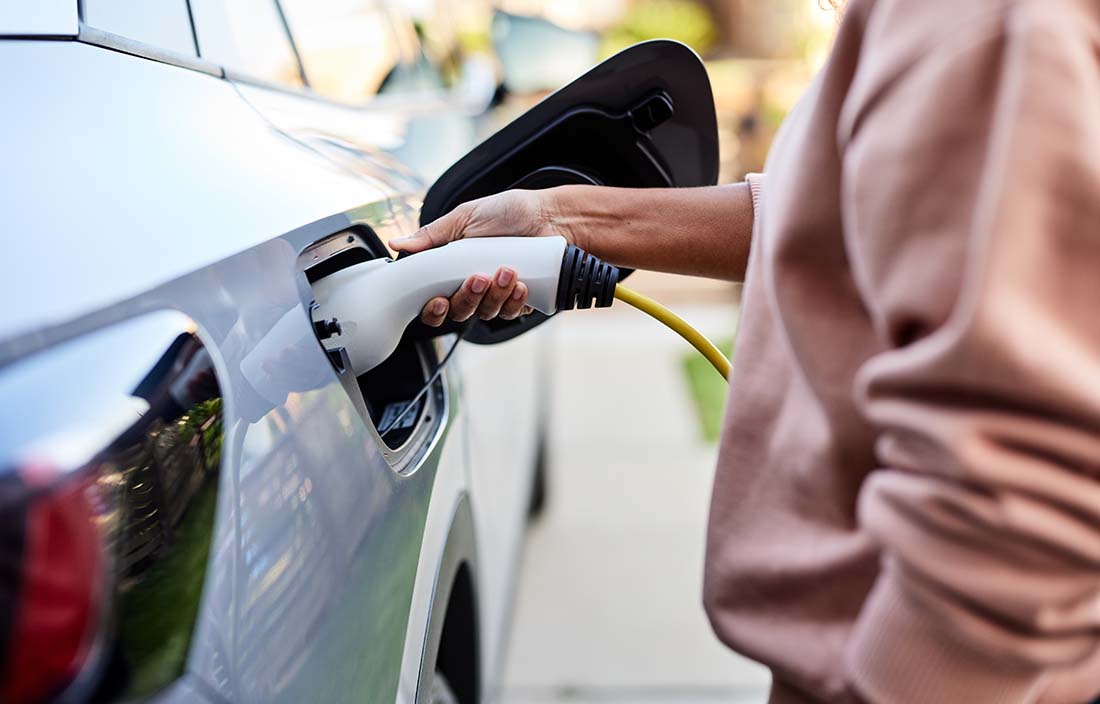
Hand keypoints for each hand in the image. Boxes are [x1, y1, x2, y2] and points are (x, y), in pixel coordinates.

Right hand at [390, 189, 571, 326]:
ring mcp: (496, 296)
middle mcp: (472, 287)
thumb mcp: (464, 218)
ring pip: (485, 313)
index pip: (433, 301)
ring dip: (495, 295)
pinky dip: (514, 301)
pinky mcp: (520, 300)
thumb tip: (396, 244)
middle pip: (458, 312)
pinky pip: (511, 313)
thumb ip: (431, 235)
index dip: (432, 309)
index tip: (438, 300)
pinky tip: (521, 285)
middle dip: (467, 297)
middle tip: (479, 276)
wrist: (549, 215)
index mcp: (451, 270)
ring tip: (507, 270)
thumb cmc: (507, 213)